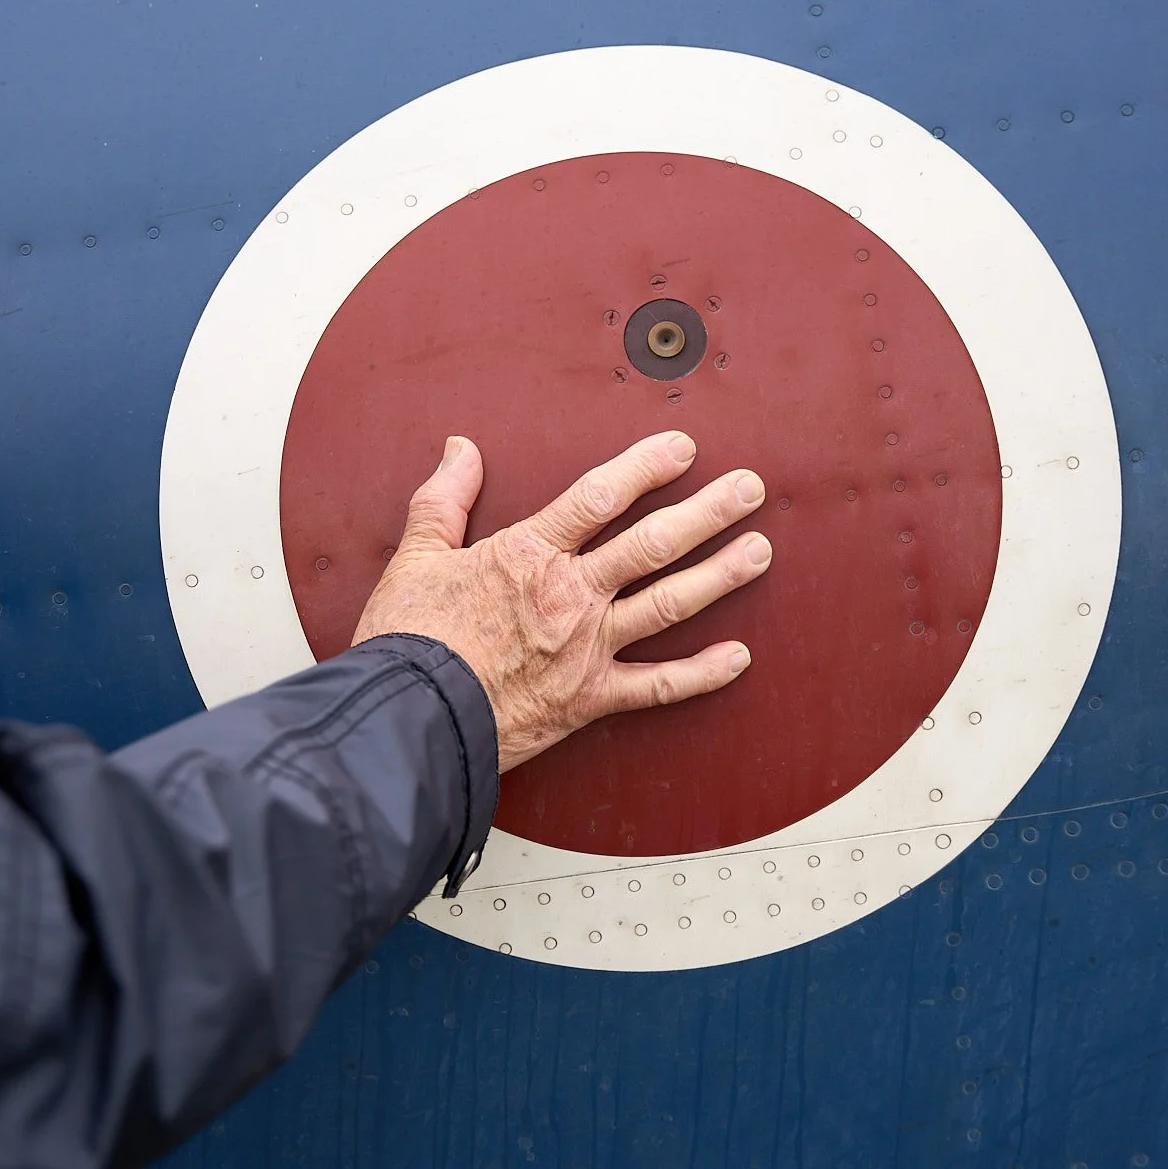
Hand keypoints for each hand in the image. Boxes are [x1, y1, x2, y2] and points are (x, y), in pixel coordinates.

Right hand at [354, 431, 771, 771]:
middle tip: (750, 489)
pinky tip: (739, 658)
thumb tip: (460, 449)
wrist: (408, 719)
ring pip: (669, 604)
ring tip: (759, 551)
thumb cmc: (408, 641)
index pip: (601, 496)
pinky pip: (658, 686)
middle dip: (709, 511)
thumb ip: (444, 498)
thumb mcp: (416, 555)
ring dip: (720, 575)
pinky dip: (702, 674)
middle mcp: (570, 595)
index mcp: (529, 553)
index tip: (683, 449)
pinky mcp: (589, 698)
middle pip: (654, 543)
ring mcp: (586, 648)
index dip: (647, 467)